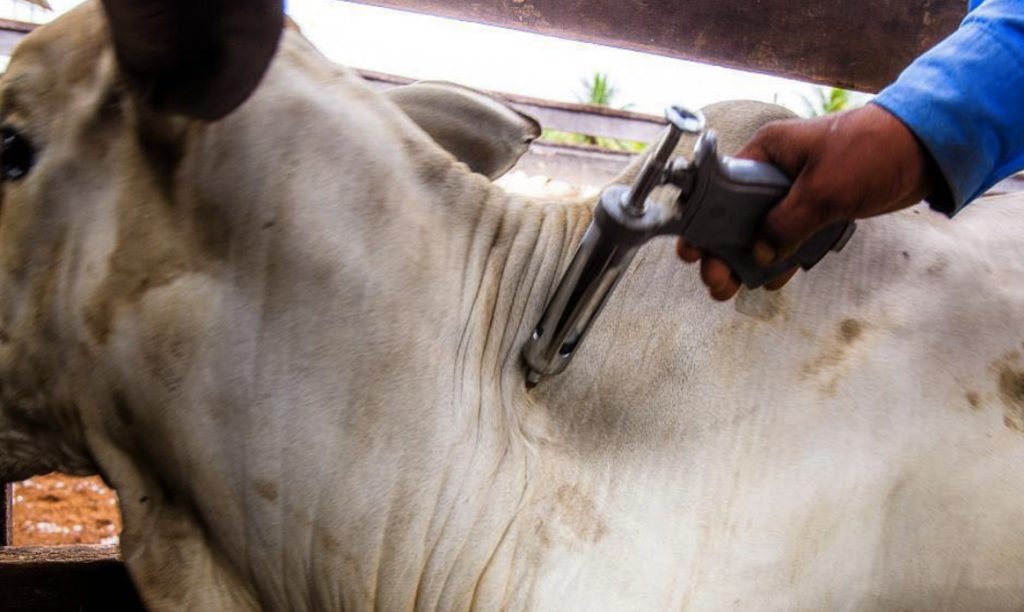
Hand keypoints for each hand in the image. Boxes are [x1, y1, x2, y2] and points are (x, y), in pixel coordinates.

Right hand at [677, 103, 936, 300]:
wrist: (924, 149)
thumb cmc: (872, 151)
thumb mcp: (825, 189)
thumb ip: (788, 223)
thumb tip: (760, 255)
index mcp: (766, 153)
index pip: (719, 187)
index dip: (702, 220)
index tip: (690, 250)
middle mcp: (773, 172)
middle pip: (734, 216)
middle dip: (721, 251)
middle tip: (714, 282)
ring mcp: (794, 193)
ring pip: (759, 231)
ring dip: (746, 260)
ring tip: (730, 289)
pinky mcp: (816, 210)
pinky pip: (788, 238)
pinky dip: (779, 259)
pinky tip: (770, 280)